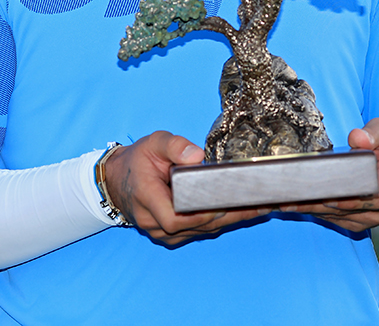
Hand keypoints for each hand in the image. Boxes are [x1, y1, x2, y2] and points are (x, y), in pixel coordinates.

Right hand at [102, 131, 267, 244]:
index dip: (203, 213)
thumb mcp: (153, 142)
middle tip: (259, 204)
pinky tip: (241, 213)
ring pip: (200, 231)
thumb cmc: (137, 160)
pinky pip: (198, 231)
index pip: (176, 218)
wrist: (118, 179)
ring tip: (259, 208)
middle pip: (196, 226)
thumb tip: (196, 157)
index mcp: (147, 198)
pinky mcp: (170, 235)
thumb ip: (174, 146)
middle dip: (229, 216)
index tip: (229, 202)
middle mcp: (153, 222)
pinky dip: (219, 222)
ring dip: (230, 221)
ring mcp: (160, 232)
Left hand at [282, 118, 378, 231]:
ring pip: (342, 218)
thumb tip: (357, 138)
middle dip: (321, 205)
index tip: (325, 196)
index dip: (349, 198)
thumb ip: (373, 132)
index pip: (372, 196)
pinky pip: (340, 222)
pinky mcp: (361, 223)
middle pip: (350, 209)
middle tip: (293, 199)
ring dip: (315, 212)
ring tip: (289, 204)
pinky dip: (320, 216)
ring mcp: (374, 217)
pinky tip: (300, 208)